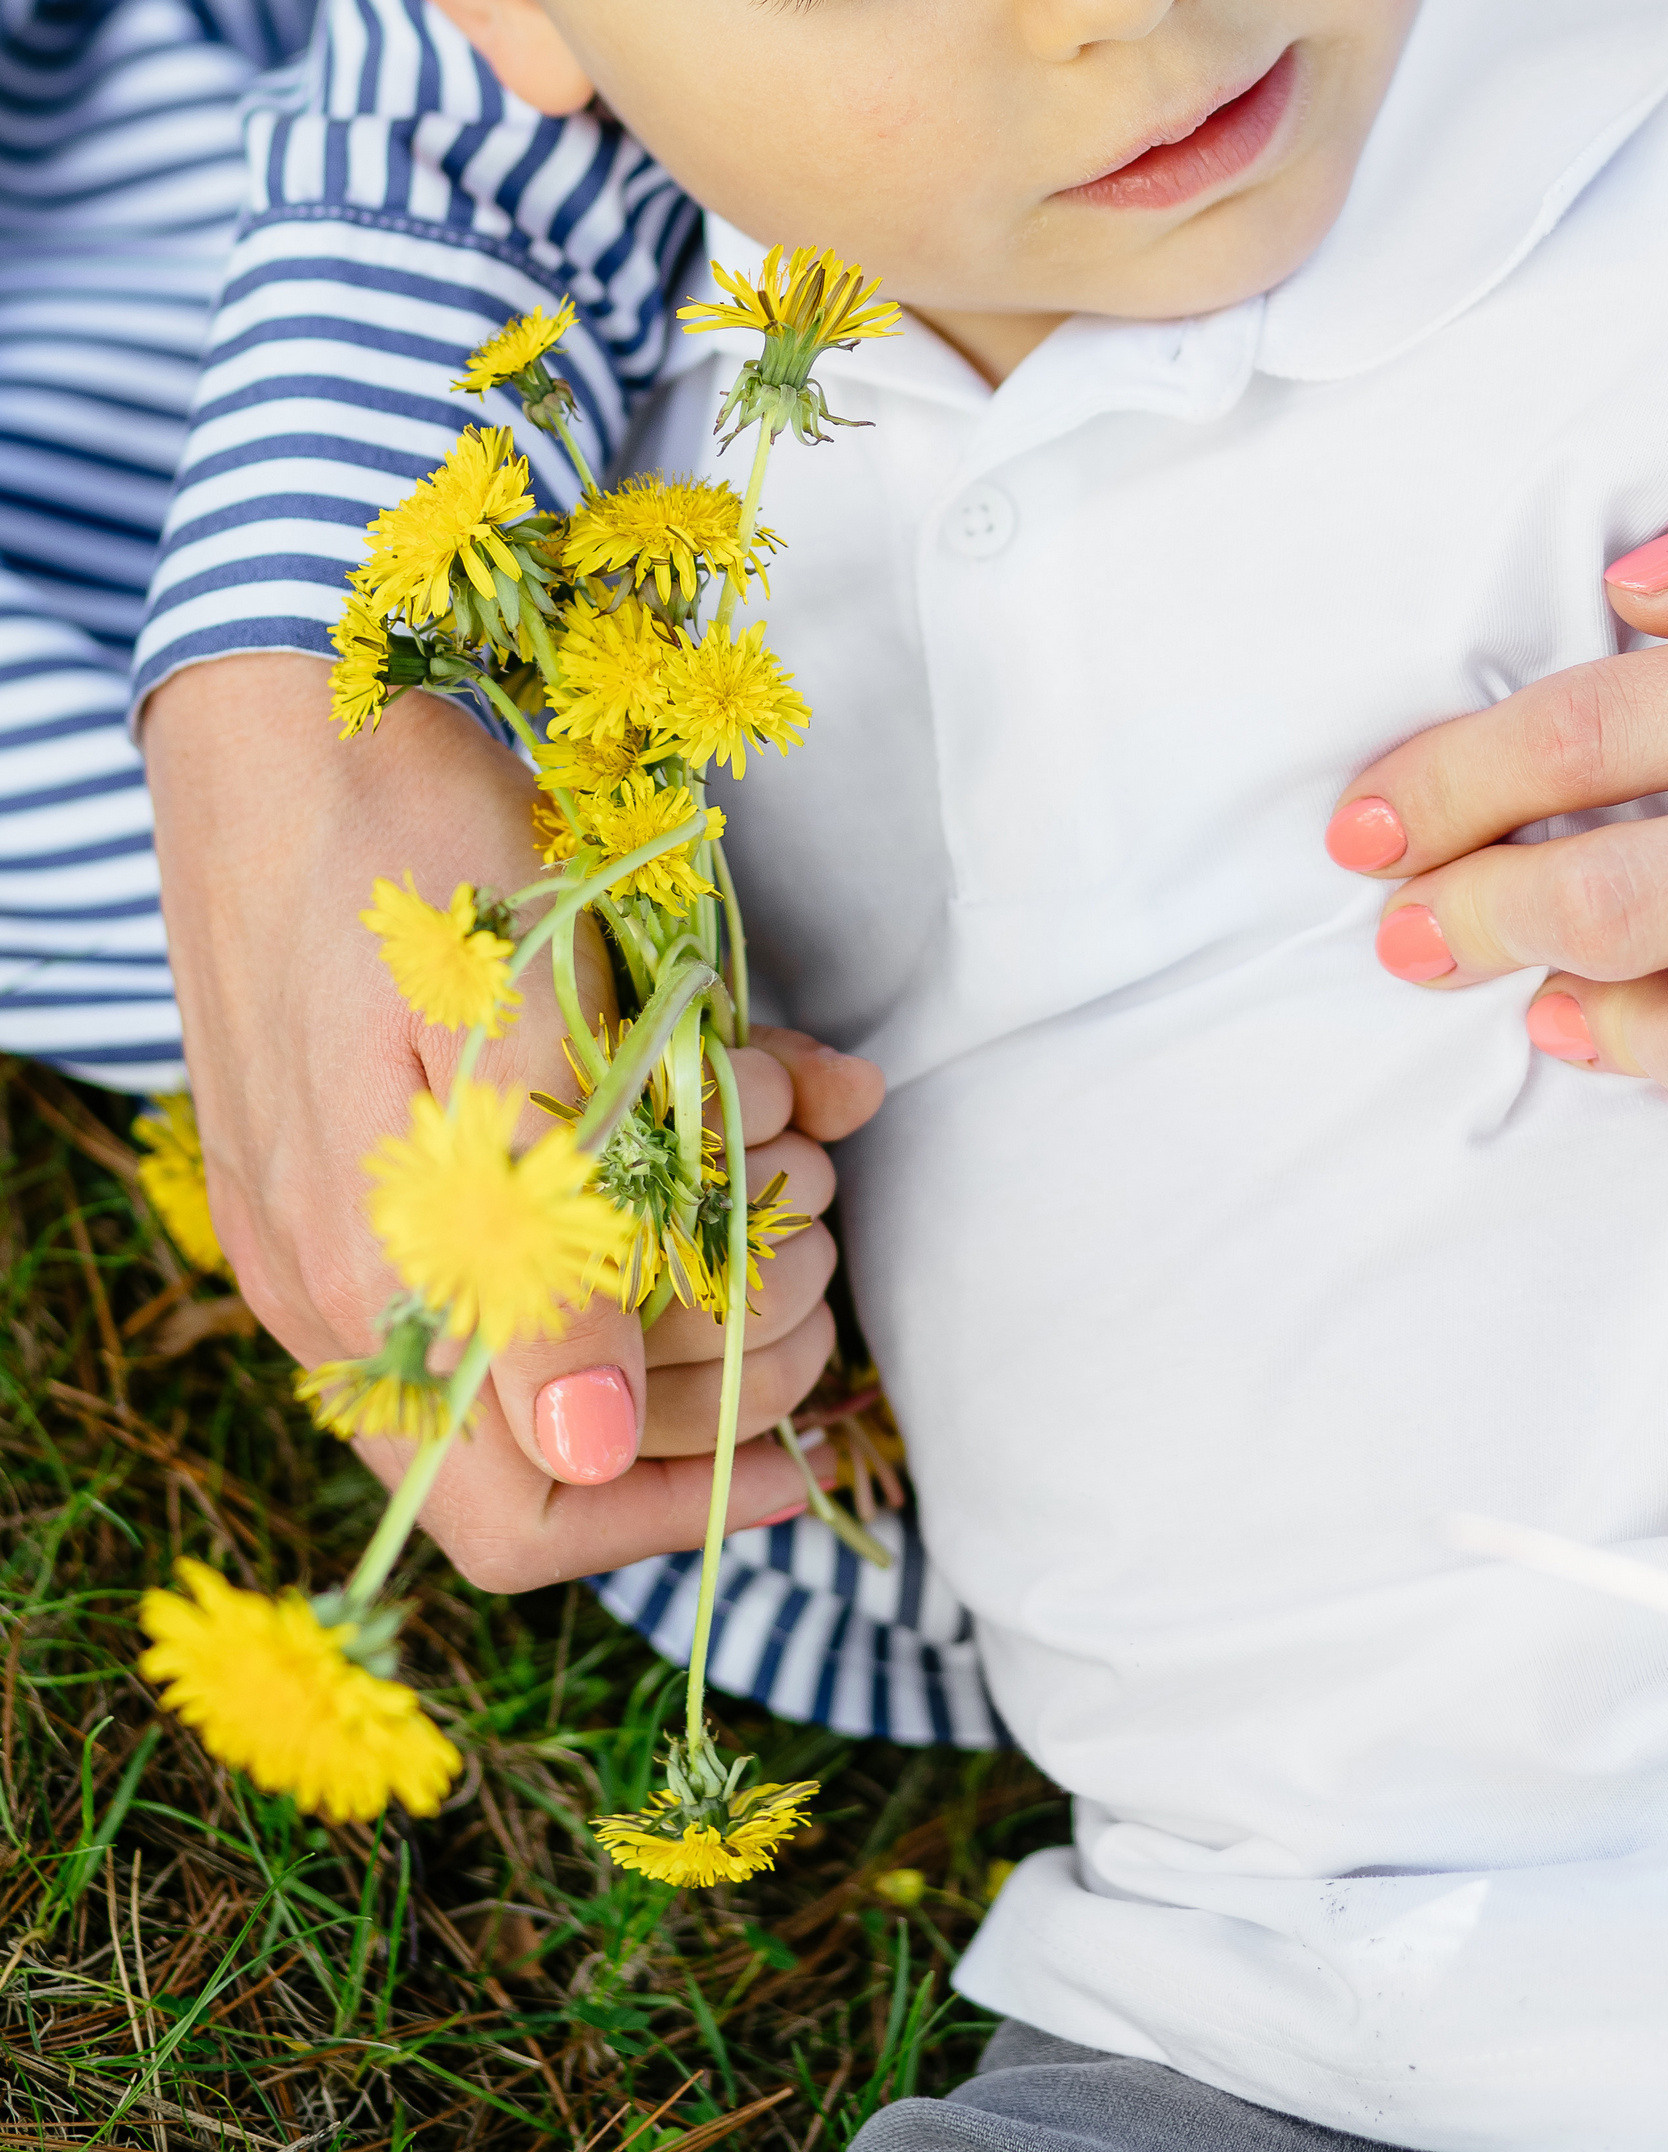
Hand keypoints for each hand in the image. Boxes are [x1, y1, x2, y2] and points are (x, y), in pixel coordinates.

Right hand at [147, 654, 882, 1590]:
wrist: (282, 714)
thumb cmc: (403, 847)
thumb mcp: (503, 1023)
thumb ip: (549, 1228)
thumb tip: (587, 1449)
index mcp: (371, 1281)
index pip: (526, 1518)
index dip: (685, 1505)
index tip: (822, 1444)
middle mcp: (347, 1293)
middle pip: (573, 1443)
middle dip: (731, 1354)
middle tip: (821, 1215)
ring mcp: (348, 1235)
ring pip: (561, 1347)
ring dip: (708, 1277)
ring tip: (795, 1148)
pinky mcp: (368, 1165)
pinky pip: (527, 1246)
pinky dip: (652, 1204)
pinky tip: (747, 1108)